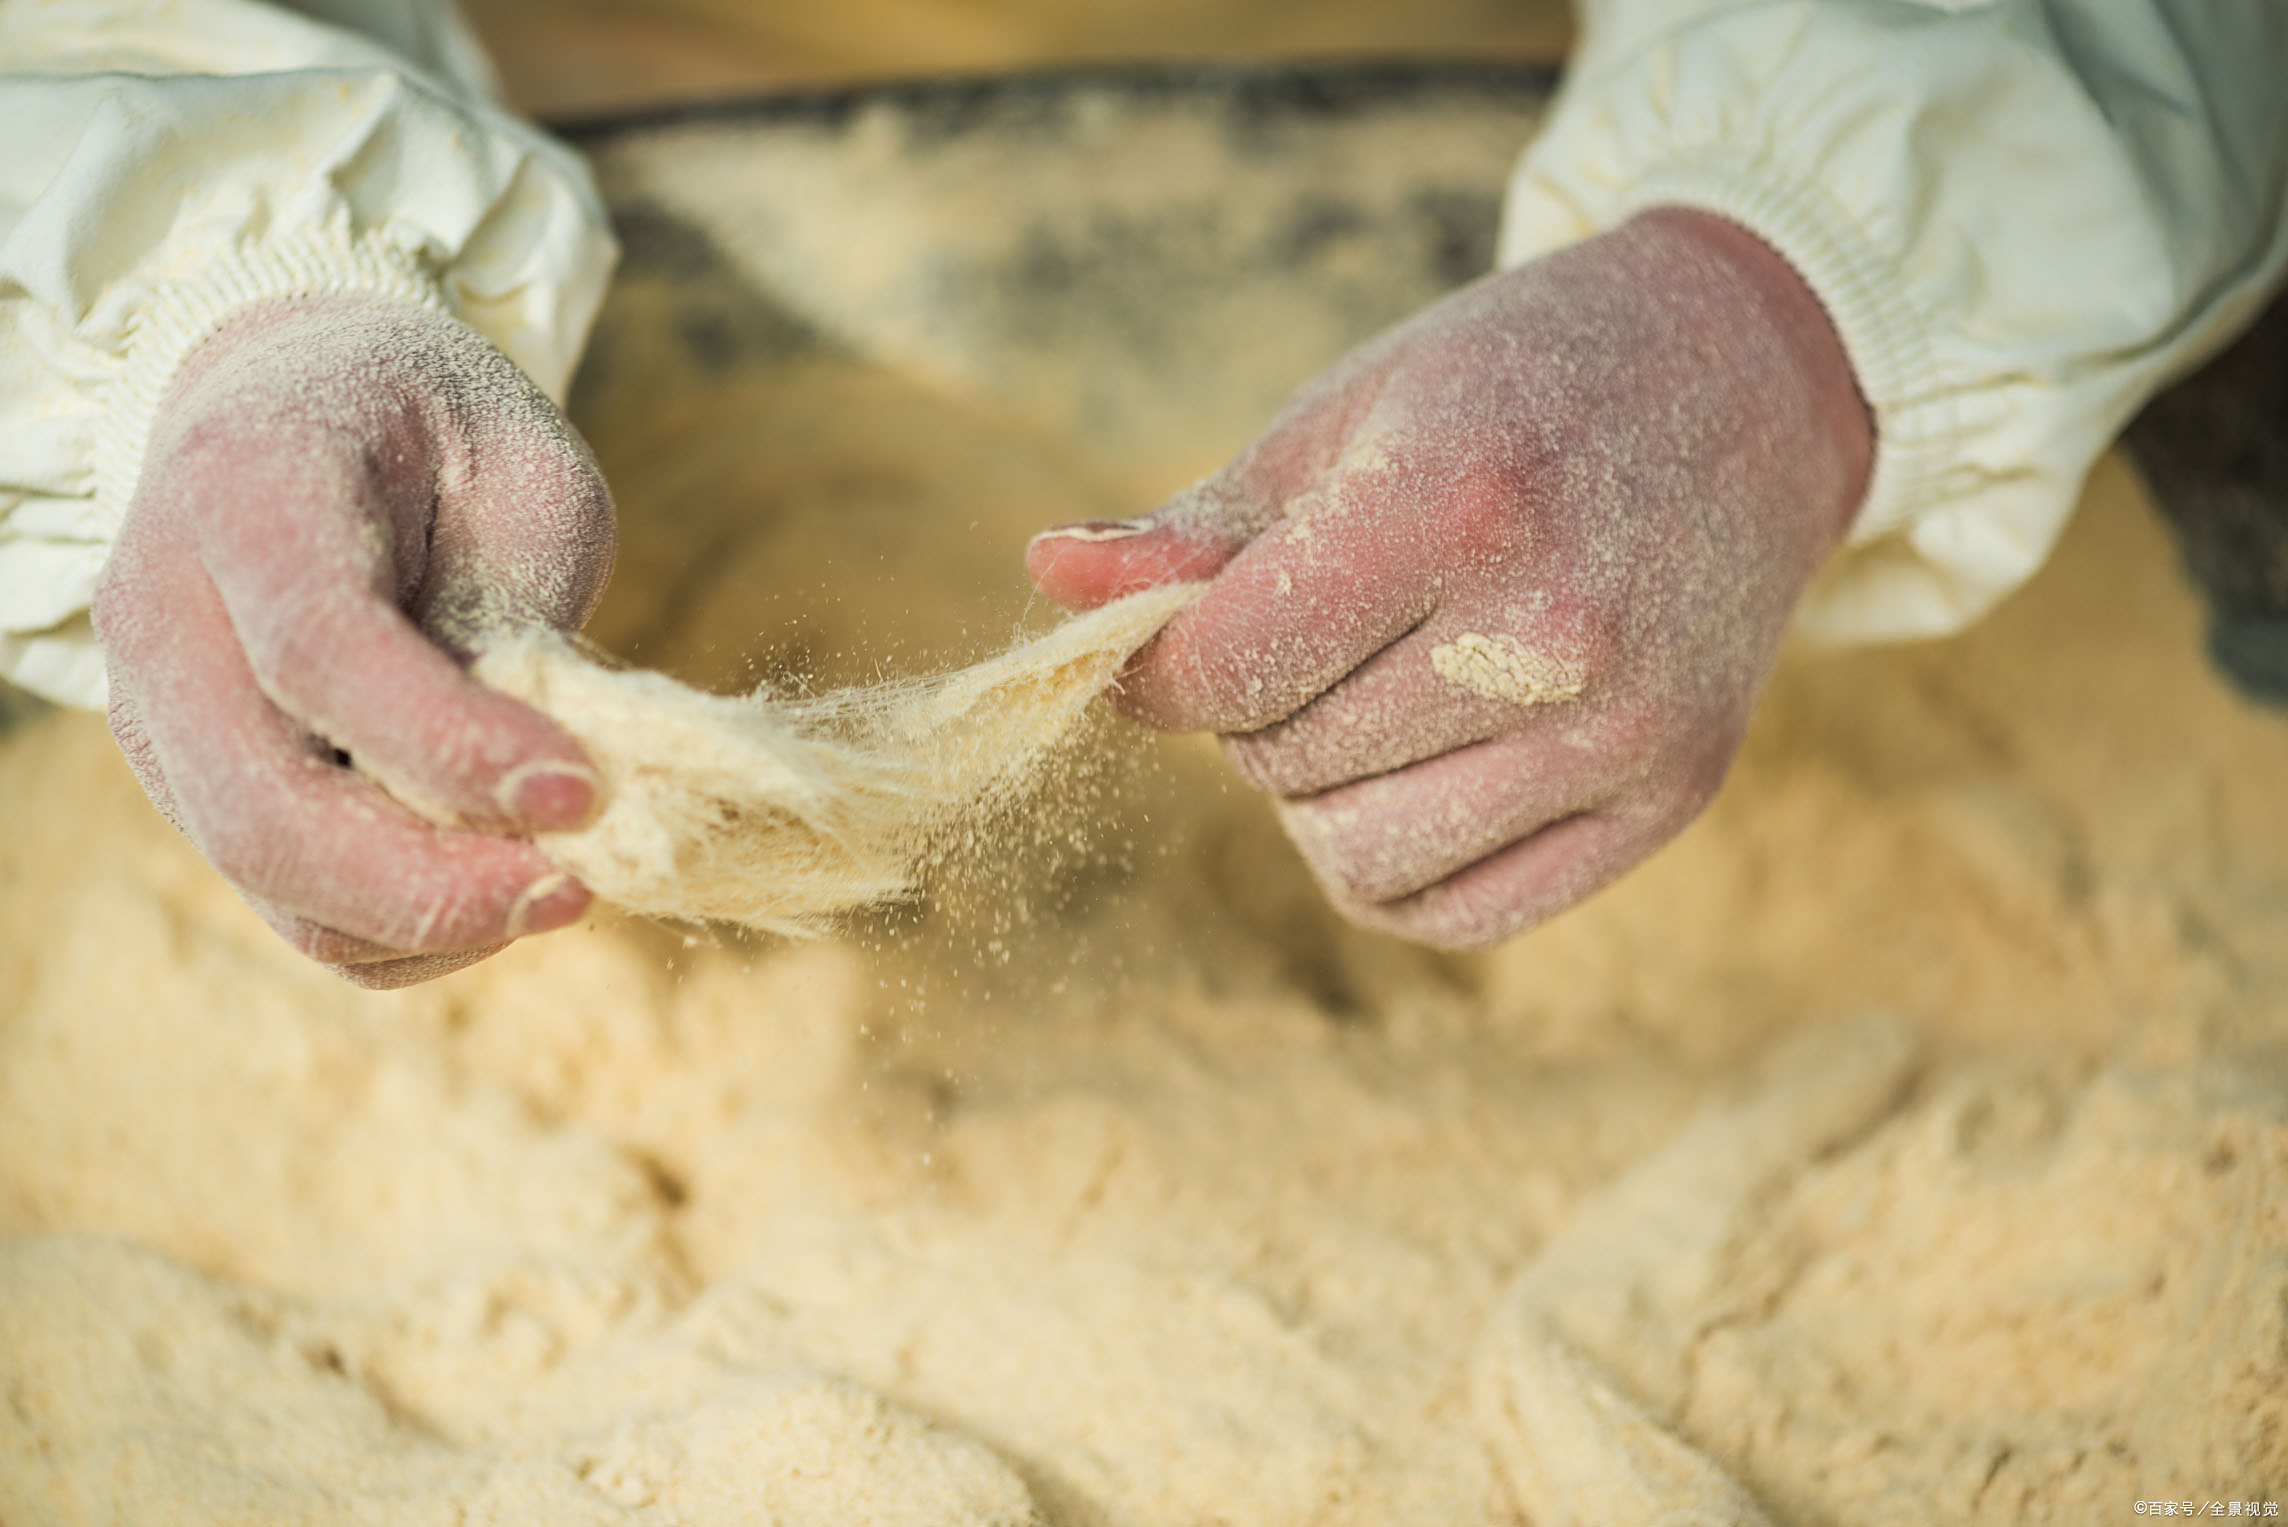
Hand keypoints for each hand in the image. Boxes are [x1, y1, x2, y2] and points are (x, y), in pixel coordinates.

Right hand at [94, 295, 615, 986]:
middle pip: (265, 807)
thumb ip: (518, 609)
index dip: (451, 743)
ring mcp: (162, 715)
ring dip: (427, 919)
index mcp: (247, 489)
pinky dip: (405, 929)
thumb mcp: (521, 470)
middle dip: (430, 882)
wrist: (300, 402)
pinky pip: (293, 904)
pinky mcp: (195, 787)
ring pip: (273, 879)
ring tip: (559, 884)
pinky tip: (500, 885)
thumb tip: (538, 782)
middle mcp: (166, 612)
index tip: (578, 791)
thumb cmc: (440, 434)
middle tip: (574, 887)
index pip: (319, 649)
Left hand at [1028, 210, 1871, 946]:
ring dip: (1315, 797)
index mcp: (1456, 507)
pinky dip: (1395, 863)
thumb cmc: (1510, 388)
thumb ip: (1196, 528)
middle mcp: (1552, 635)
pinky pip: (1457, 912)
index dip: (1156, 670)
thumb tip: (1047, 579)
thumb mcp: (1347, 417)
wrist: (1747, 377)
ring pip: (1356, 859)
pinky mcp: (1673, 797)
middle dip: (1252, 714)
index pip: (1226, 672)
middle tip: (1313, 635)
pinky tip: (1415, 773)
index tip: (1165, 641)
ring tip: (1364, 699)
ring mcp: (1625, 730)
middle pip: (1282, 764)